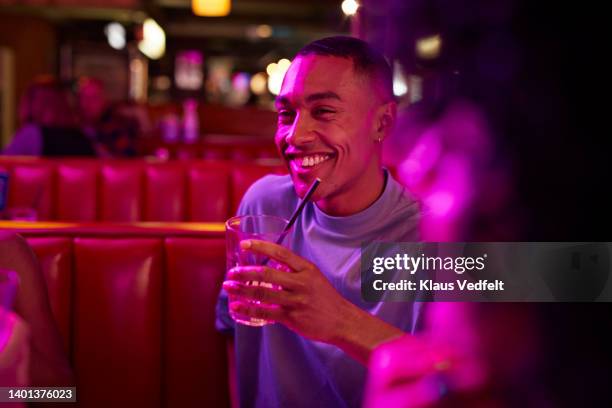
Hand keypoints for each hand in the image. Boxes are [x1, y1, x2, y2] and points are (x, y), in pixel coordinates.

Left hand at [223, 239, 353, 342]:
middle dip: (245, 272)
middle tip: (231, 271)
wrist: (341, 321)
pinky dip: (247, 309)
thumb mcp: (314, 277)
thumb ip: (294, 270)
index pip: (280, 253)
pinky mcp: (291, 317)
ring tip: (228, 286)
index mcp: (306, 269)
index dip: (261, 247)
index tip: (244, 244)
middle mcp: (301, 283)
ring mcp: (296, 301)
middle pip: (267, 274)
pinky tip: (236, 306)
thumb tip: (272, 264)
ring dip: (242, 290)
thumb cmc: (325, 298)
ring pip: (263, 293)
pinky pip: (265, 312)